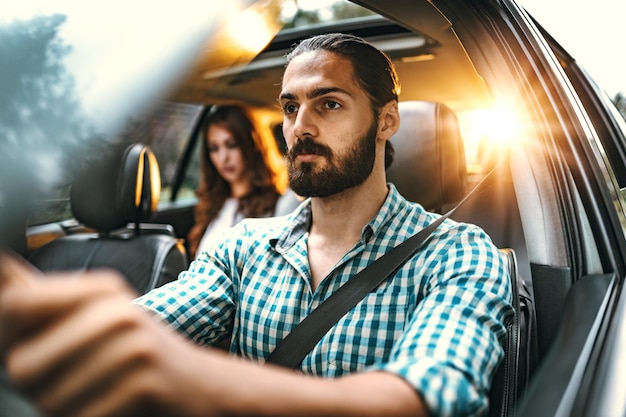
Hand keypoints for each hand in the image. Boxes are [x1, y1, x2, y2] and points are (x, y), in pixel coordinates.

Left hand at [0, 253, 215, 416]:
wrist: (198, 384)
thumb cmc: (137, 353)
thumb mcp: (94, 316)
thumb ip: (39, 295)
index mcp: (100, 290)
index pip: (15, 305)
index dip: (7, 338)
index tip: (29, 345)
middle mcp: (117, 310)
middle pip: (22, 364)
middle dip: (39, 385)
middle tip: (75, 377)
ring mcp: (134, 346)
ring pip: (50, 400)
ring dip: (68, 408)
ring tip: (100, 392)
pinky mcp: (145, 384)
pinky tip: (115, 408)